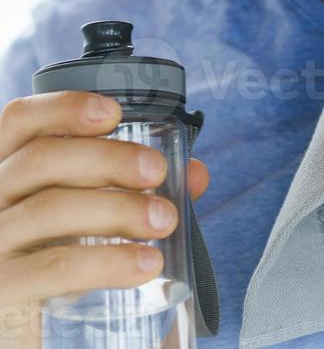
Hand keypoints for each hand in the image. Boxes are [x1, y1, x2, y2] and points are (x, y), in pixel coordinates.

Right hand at [0, 90, 209, 346]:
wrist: (42, 335)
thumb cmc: (61, 256)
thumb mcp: (91, 215)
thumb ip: (138, 191)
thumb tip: (194, 175)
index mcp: (7, 170)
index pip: (20, 121)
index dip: (65, 108)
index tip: (115, 112)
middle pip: (43, 159)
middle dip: (109, 158)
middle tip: (157, 172)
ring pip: (50, 208)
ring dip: (117, 208)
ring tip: (165, 220)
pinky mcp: (1, 291)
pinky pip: (55, 266)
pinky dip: (107, 261)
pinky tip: (146, 263)